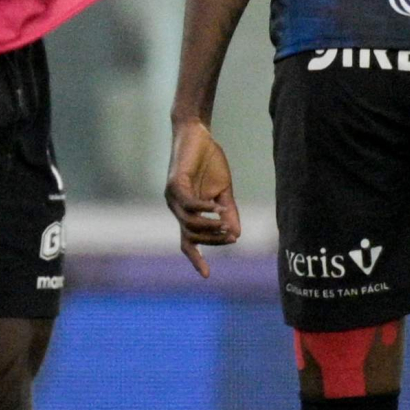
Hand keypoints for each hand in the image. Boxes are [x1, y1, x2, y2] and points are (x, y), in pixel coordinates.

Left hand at [164, 119, 241, 276]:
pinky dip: (204, 209)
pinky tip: (217, 207)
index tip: (207, 276)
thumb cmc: (209, 162)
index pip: (188, 242)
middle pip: (191, 237)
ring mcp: (173, 197)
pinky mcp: (174, 184)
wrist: (198, 134)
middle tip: (231, 236)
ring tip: (226, 221)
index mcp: (188, 212)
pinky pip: (189, 204)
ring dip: (209, 226)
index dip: (196, 258)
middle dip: (212, 240)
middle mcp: (177, 208)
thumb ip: (228, 212)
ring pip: (189, 223)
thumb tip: (236, 235)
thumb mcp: (223, 191)